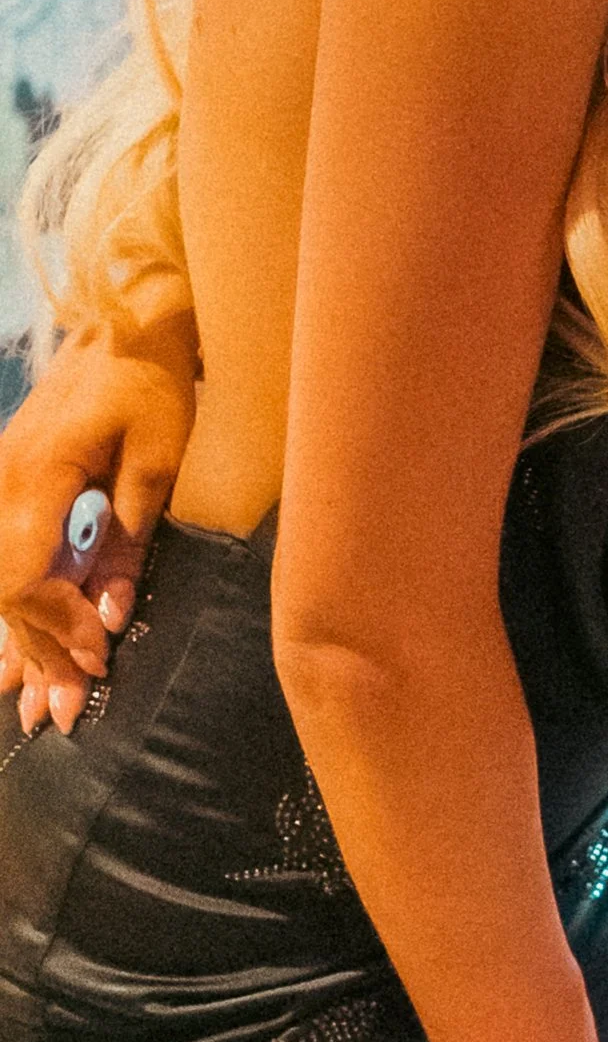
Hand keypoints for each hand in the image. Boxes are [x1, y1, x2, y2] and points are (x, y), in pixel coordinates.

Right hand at [0, 332, 194, 731]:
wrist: (124, 325)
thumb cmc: (151, 383)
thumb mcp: (158, 459)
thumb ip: (130, 539)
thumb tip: (110, 615)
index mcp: (36, 480)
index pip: (26, 578)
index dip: (57, 629)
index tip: (98, 662)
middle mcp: (3, 487)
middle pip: (6, 592)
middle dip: (36, 656)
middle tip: (62, 717)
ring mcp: (0, 486)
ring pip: (0, 583)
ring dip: (21, 644)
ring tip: (34, 706)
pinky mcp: (12, 488)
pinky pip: (5, 560)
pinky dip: (17, 611)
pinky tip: (15, 659)